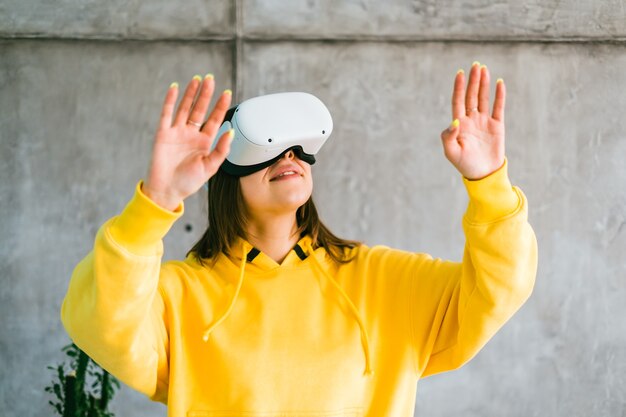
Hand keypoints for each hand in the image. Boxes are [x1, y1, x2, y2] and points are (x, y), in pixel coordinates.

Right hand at [143, 74, 233, 210]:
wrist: (167, 191)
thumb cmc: (188, 182)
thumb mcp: (210, 168)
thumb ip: (221, 150)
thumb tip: (231, 132)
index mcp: (204, 142)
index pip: (215, 119)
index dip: (220, 106)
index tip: (227, 92)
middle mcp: (191, 134)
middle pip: (200, 109)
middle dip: (206, 94)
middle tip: (211, 79)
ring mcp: (177, 132)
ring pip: (185, 108)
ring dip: (191, 94)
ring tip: (197, 80)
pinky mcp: (163, 134)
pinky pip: (167, 113)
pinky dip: (170, 100)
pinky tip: (175, 88)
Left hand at [440, 62, 505, 179]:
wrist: (483, 174)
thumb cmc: (464, 164)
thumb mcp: (451, 152)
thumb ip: (448, 137)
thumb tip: (454, 121)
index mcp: (458, 124)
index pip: (458, 101)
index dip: (458, 87)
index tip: (460, 73)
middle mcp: (471, 119)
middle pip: (471, 95)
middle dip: (473, 81)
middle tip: (475, 65)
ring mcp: (484, 121)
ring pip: (483, 98)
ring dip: (483, 84)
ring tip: (483, 69)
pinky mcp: (497, 125)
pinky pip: (498, 107)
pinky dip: (499, 95)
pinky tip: (499, 82)